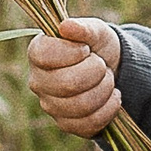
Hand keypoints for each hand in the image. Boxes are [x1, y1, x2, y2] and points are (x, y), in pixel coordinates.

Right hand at [27, 18, 122, 137]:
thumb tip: (66, 26)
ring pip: (80, 105)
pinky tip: (113, 96)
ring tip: (108, 79)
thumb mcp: (95, 30)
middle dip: (95, 71)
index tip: (86, 49)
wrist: (111, 69)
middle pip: (66, 84)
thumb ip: (82, 27)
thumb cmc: (96, 46)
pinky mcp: (66, 124)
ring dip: (104, 89)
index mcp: (37, 53)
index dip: (71, 52)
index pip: (44, 56)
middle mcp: (38, 81)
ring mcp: (50, 106)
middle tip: (101, 64)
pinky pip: (89, 123)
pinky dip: (109, 108)